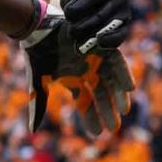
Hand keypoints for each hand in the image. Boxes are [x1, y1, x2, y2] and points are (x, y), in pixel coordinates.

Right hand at [20, 3, 135, 136]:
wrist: (36, 27)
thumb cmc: (35, 53)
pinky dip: (123, 74)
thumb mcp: (36, 83)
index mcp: (73, 80)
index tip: (98, 134)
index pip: (85, 102)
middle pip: (101, 94)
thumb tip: (33, 131)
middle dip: (108, 111)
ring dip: (118, 95)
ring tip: (123, 110)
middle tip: (114, 127)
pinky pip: (117, 62)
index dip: (91, 117)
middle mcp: (87, 72)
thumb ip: (37, 105)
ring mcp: (95, 60)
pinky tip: (129, 88)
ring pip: (111, 81)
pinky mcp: (101, 47)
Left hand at [59, 0, 132, 53]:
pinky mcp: (123, 29)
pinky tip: (94, 44)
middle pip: (99, 16)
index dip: (79, 6)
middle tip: (68, 27)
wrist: (78, 9)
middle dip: (80, 23)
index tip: (66, 12)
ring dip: (88, 35)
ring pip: (106, 28)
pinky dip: (105, 43)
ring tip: (74, 36)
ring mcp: (123, 14)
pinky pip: (118, 38)